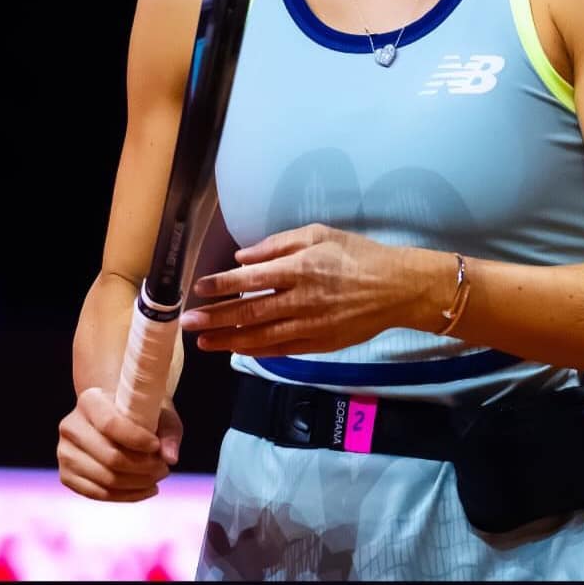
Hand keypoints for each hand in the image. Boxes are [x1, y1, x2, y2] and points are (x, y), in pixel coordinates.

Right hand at [57, 387, 182, 501]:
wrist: (116, 419)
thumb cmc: (140, 414)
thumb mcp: (159, 413)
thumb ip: (169, 432)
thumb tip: (171, 457)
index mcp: (89, 400)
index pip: (110, 424)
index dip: (136, 439)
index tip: (157, 446)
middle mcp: (71, 425)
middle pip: (109, 456)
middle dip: (142, 467)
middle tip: (164, 469)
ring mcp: (64, 453)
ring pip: (104, 479)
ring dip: (137, 484)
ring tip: (157, 479)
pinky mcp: (66, 476)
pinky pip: (97, 494)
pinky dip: (125, 495)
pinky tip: (144, 490)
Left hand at [181, 222, 450, 356]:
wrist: (395, 288)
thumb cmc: (357, 254)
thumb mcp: (320, 234)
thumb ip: (279, 244)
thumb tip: (243, 258)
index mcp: (299, 267)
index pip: (250, 277)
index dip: (221, 284)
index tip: (198, 288)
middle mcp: (300, 298)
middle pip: (249, 310)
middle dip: (215, 317)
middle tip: (188, 323)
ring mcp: (308, 325)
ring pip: (260, 335)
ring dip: (229, 339)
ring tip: (204, 343)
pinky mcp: (318, 344)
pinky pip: (281, 349)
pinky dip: (257, 350)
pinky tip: (238, 350)